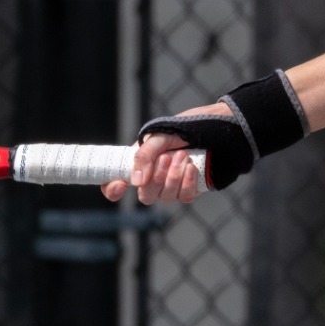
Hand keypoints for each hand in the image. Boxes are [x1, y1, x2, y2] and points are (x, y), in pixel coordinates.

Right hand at [101, 103, 225, 204]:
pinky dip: (187, 182)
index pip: (115, 185)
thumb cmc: (181, 130)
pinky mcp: (190, 190)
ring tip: (182, 155)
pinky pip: (185, 197)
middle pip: (145, 196)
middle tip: (167, 157)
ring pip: (166, 198)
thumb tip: (136, 182)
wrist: (212, 127)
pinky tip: (191, 167)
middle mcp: (153, 180)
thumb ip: (144, 155)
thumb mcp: (158, 136)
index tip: (121, 184)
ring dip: (174, 176)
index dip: (112, 190)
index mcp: (139, 165)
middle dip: (157, 178)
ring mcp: (172, 187)